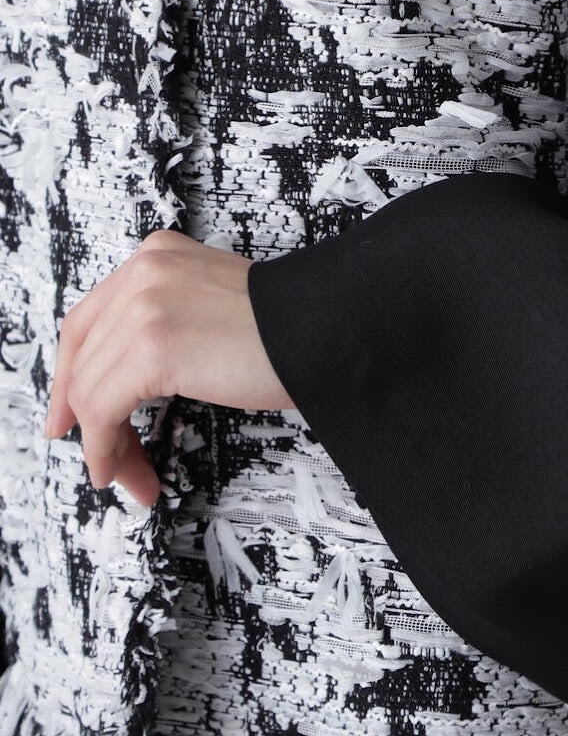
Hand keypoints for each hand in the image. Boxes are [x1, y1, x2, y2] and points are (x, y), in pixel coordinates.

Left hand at [43, 231, 295, 510]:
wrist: (331, 328)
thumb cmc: (292, 329)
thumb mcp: (212, 308)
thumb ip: (166, 324)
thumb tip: (126, 383)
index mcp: (157, 256)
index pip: (87, 321)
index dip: (69, 376)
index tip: (68, 417)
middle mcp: (143, 272)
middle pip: (82, 358)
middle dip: (87, 420)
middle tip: (106, 463)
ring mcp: (145, 306)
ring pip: (89, 391)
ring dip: (104, 446)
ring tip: (133, 479)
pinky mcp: (153, 347)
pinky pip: (103, 410)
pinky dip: (105, 450)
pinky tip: (124, 472)